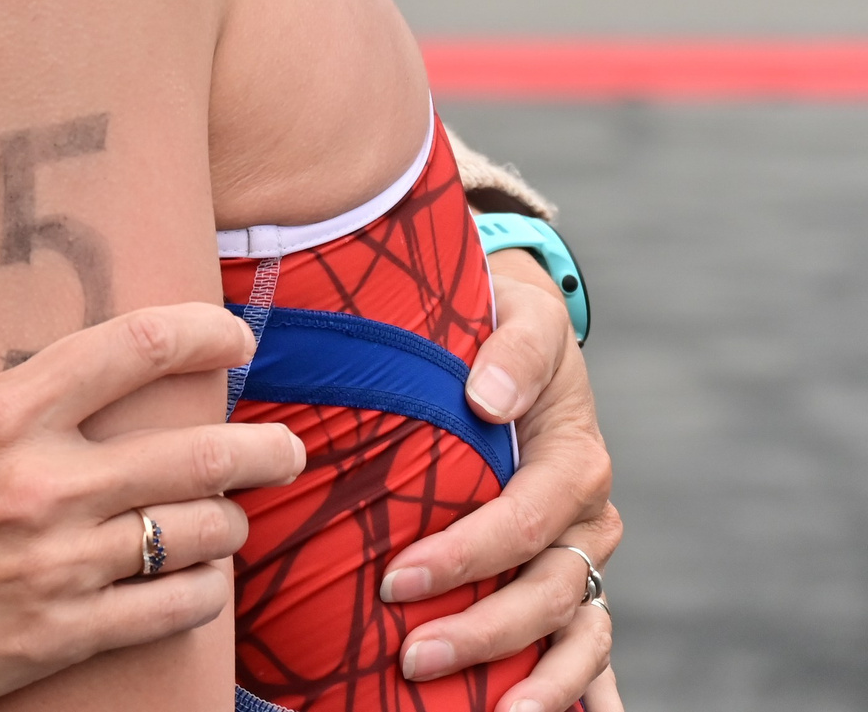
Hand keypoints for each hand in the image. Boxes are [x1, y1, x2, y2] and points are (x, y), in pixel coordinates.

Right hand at [0, 162, 308, 711]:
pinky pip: (172, 608)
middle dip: (263, 447)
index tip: (234, 337)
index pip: (133, 349)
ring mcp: (56, 566)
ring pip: (195, 533)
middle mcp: (39, 485)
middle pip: (197, 451)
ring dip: (229, 520)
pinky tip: (199, 576)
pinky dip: (202, 589)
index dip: (204, 334)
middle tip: (283, 445)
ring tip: (232, 511)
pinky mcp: (60, 636)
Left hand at [383, 248, 619, 708]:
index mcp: (576, 460)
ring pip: (576, 635)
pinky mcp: (570, 576)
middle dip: (484, 632)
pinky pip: (586, 648)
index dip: (466, 556)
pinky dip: (583, 693)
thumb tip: (487, 397)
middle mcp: (589, 518)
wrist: (521, 338)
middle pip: (549, 592)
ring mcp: (583, 555)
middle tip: (412, 656)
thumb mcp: (522, 314)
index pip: (527, 522)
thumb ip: (512, 348)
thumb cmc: (507, 324)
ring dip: (536, 682)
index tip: (399, 578)